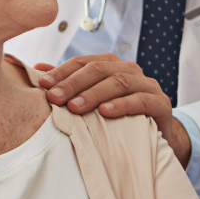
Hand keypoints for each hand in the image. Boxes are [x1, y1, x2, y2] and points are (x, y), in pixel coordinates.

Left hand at [34, 56, 190, 167]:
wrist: (157, 136)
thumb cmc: (119, 117)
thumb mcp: (94, 100)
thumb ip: (70, 84)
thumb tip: (38, 69)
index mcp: (112, 66)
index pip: (84, 62)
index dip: (63, 72)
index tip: (42, 85)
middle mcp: (130, 70)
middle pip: (99, 69)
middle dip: (74, 83)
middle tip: (55, 98)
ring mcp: (148, 85)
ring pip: (119, 82)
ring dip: (94, 94)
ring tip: (75, 107)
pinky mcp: (161, 103)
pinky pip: (141, 100)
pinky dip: (123, 104)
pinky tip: (106, 112)